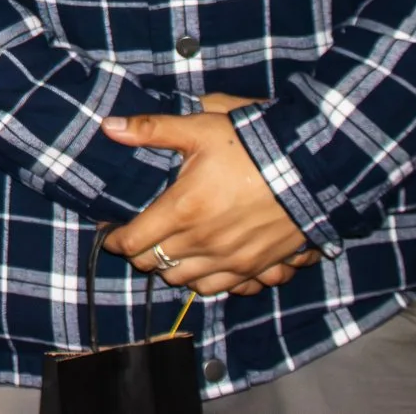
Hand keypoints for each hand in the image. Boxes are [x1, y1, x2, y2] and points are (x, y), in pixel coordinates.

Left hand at [101, 101, 310, 295]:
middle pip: (152, 265)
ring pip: (182, 281)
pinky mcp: (254, 268)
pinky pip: (216, 288)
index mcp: (182, 209)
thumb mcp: (199, 128)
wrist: (308, 169)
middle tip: (136, 236)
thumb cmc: (250, 145)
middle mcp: (202, 242)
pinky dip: (201, 280)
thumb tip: (107, 126)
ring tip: (165, 249)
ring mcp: (230, 260)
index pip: (132, 242)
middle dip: (138, 252)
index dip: (114, 239)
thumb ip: (151, 130)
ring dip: (167, 268)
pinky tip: (199, 262)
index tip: (110, 230)